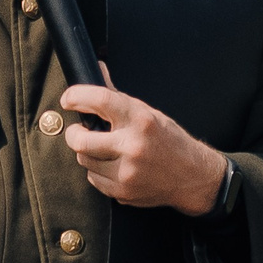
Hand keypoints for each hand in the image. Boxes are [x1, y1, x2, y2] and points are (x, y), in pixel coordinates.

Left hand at [57, 83, 227, 213]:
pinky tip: (114, 165)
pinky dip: (98, 171)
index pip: (100, 100)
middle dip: (74, 133)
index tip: (69, 99)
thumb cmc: (170, 141)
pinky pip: (94, 178)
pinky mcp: (123, 192)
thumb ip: (117, 95)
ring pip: (84, 160)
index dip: (76, 96)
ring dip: (88, 152)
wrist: (194, 177)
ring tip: (104, 148)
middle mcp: (133, 146)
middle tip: (79, 131)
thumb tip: (98, 69)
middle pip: (80, 140)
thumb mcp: (148, 113)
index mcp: (141, 120)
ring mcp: (127, 172)